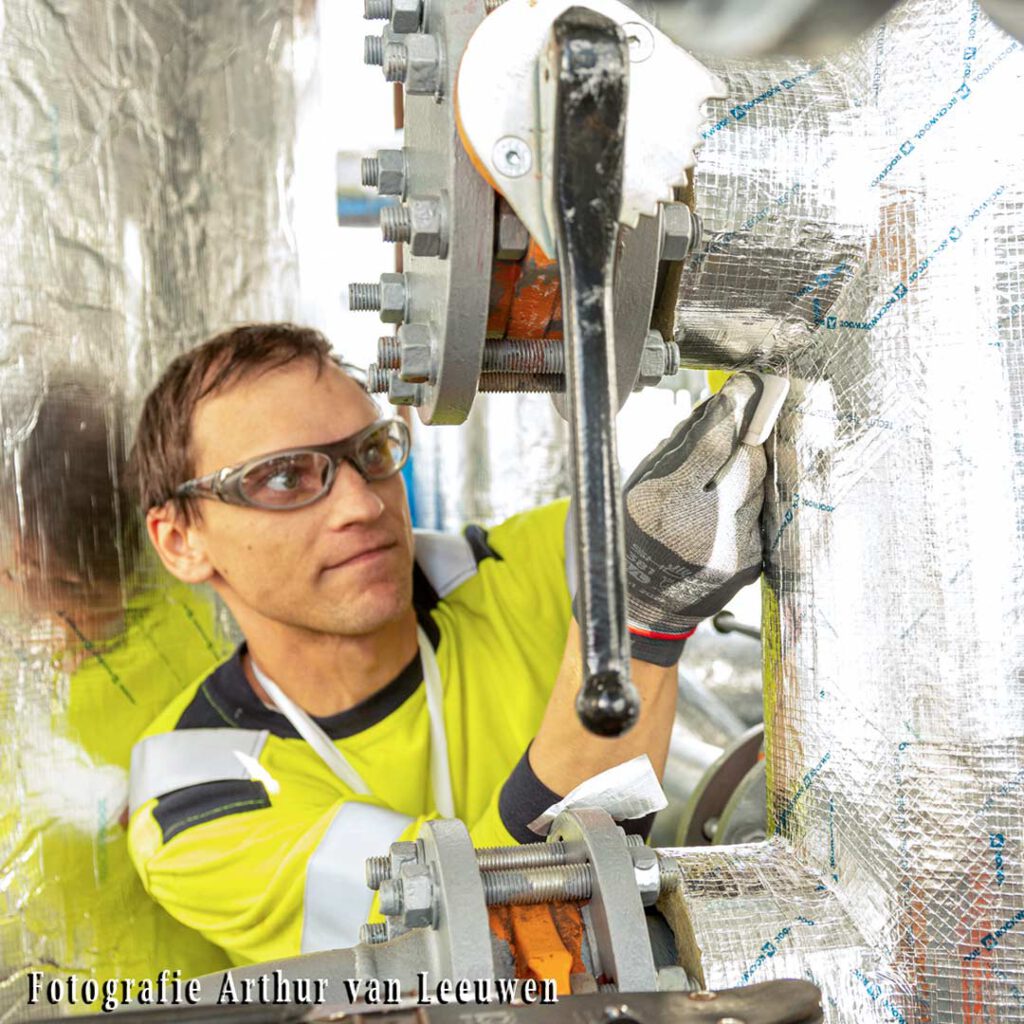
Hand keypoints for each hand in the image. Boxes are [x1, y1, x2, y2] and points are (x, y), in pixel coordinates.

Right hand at [624, 372, 767, 664]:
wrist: (635, 613)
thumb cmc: (621, 544)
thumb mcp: (632, 489)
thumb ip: (675, 451)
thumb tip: (713, 411)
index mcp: (665, 505)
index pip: (715, 442)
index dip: (735, 408)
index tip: (746, 386)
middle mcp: (704, 529)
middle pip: (748, 462)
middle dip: (746, 437)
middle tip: (744, 417)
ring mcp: (732, 552)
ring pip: (759, 488)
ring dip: (748, 469)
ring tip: (729, 463)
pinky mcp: (750, 567)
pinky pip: (758, 517)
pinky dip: (747, 502)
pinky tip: (727, 502)